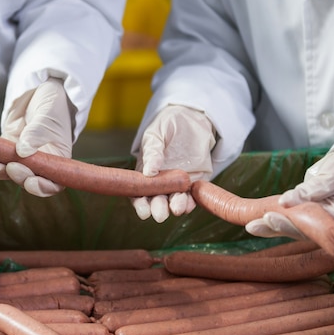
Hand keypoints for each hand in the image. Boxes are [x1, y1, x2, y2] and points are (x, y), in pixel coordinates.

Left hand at [0, 77, 72, 196]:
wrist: (41, 91)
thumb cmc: (53, 106)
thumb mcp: (48, 118)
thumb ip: (37, 134)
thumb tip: (23, 152)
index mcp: (57, 158)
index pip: (53, 182)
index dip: (43, 187)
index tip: (32, 182)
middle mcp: (41, 161)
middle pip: (31, 179)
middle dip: (20, 177)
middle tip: (11, 168)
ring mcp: (23, 156)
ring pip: (13, 173)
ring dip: (4, 173)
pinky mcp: (8, 147)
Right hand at [132, 105, 215, 222]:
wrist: (193, 119)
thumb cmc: (168, 125)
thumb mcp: (157, 133)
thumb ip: (153, 151)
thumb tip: (149, 171)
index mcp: (144, 172)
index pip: (138, 192)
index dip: (140, 203)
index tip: (144, 210)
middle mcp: (159, 182)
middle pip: (156, 201)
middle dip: (158, 208)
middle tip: (160, 214)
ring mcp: (177, 184)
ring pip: (174, 201)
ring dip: (175, 207)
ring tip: (177, 207)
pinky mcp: (195, 183)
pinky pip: (192, 196)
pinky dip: (190, 202)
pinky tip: (189, 203)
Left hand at [245, 147, 333, 238]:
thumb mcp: (333, 177)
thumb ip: (311, 190)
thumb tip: (286, 201)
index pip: (311, 226)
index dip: (288, 223)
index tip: (269, 217)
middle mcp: (329, 225)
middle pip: (299, 230)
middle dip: (275, 227)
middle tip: (252, 226)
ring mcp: (319, 221)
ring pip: (293, 227)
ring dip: (271, 226)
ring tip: (250, 226)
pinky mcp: (311, 214)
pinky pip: (293, 219)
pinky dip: (277, 219)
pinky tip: (258, 219)